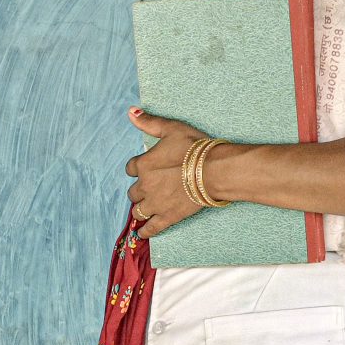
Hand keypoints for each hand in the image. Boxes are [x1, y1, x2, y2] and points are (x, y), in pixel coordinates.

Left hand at [124, 108, 200, 240]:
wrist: (214, 170)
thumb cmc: (195, 147)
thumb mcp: (171, 128)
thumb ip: (149, 122)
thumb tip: (130, 112)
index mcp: (144, 164)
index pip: (131, 168)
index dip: (137, 168)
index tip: (143, 168)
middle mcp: (145, 185)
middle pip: (134, 191)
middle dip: (139, 189)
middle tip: (149, 187)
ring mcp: (155, 203)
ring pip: (138, 210)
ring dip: (140, 208)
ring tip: (144, 208)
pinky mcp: (167, 217)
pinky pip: (150, 228)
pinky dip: (145, 231)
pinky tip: (142, 232)